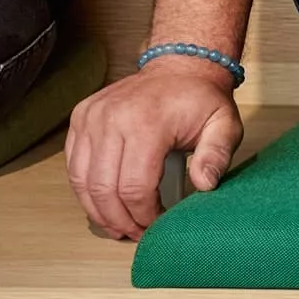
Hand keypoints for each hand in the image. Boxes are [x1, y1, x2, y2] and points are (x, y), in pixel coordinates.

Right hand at [66, 53, 242, 240]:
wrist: (181, 66)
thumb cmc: (201, 99)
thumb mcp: (224, 125)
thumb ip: (216, 156)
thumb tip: (205, 185)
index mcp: (147, 121)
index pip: (135, 186)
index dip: (144, 214)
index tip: (156, 224)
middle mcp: (112, 118)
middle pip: (104, 188)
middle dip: (119, 219)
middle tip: (135, 233)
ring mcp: (92, 116)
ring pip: (82, 181)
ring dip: (98, 210)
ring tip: (118, 225)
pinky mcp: (81, 117)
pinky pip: (74, 165)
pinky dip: (86, 189)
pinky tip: (104, 202)